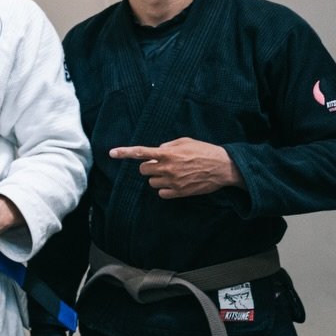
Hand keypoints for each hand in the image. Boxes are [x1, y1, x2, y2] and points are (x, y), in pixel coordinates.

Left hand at [109, 139, 244, 198]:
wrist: (223, 168)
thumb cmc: (205, 151)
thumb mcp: (186, 141)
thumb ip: (168, 145)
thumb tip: (157, 150)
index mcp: (168, 153)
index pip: (141, 152)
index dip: (124, 152)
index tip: (111, 153)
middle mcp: (167, 167)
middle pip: (143, 170)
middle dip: (149, 167)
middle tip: (162, 165)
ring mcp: (172, 181)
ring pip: (151, 182)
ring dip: (157, 178)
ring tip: (173, 174)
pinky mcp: (179, 192)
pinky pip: (161, 193)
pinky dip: (164, 189)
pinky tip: (175, 183)